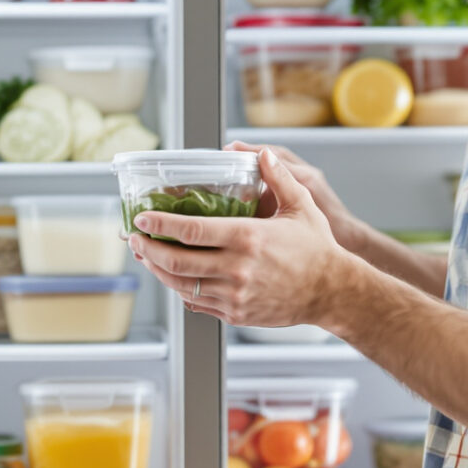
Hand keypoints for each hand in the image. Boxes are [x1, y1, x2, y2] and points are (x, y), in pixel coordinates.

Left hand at [130, 148, 354, 327]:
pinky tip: (174, 277)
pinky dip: (181, 290)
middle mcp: (238, 269)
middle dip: (148, 249)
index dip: (161, 224)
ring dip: (159, 271)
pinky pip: (198, 304)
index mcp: (248, 238)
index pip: (191, 231)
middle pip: (177, 262)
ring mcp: (236, 295)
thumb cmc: (317, 248)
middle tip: (135, 237)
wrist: (332, 292)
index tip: (142, 218)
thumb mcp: (300, 206)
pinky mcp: (236, 314)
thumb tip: (262, 154)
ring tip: (147, 256)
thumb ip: (278, 178)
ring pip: (182, 285)